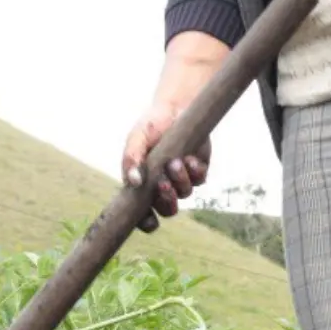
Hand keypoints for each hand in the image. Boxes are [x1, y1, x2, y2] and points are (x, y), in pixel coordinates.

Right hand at [121, 99, 210, 232]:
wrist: (175, 107)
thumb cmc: (150, 125)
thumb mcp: (136, 138)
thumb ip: (131, 158)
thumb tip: (134, 182)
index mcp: (143, 184)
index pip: (143, 213)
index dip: (146, 222)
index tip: (150, 221)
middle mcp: (162, 186)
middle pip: (167, 210)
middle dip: (167, 201)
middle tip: (163, 184)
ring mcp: (182, 179)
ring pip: (184, 194)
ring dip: (180, 181)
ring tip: (175, 162)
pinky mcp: (198, 170)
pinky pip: (199, 179)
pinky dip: (195, 171)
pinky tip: (189, 158)